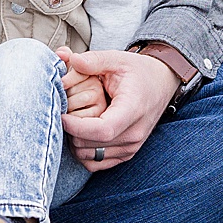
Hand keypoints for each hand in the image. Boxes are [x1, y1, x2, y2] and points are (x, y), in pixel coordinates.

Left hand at [59, 50, 179, 171]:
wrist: (161, 83)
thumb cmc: (138, 71)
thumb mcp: (117, 58)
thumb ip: (93, 59)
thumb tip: (69, 58)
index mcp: (133, 110)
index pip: (102, 130)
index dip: (76, 126)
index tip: (61, 114)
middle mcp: (134, 133)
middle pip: (90, 145)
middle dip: (70, 130)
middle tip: (63, 112)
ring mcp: (131, 147)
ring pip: (89, 157)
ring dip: (74, 141)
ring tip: (73, 120)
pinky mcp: (126, 154)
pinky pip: (96, 164)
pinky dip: (82, 151)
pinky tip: (81, 132)